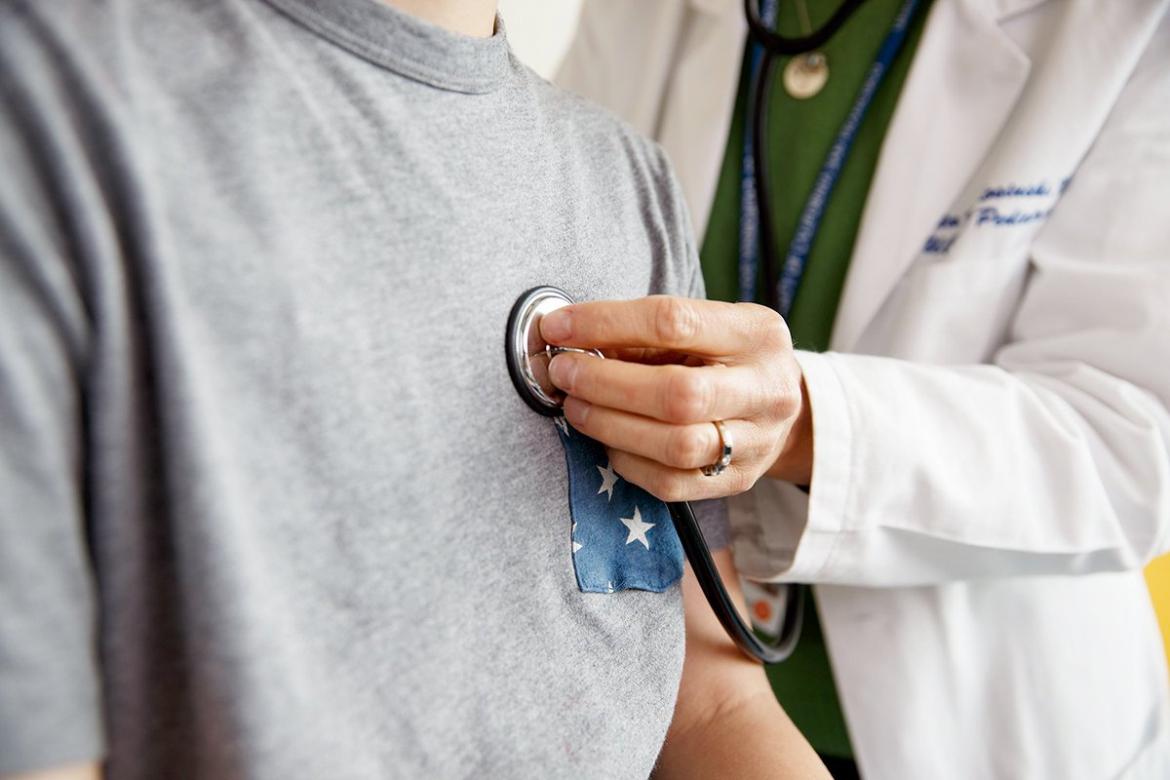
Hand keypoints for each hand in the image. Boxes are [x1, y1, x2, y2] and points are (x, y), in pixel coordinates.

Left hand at [540, 295, 812, 501]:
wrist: (783, 407)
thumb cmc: (726, 358)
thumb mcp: (704, 327)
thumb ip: (644, 334)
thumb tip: (569, 337)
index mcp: (755, 333)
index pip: (673, 322)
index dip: (606, 323)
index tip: (558, 327)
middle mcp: (766, 389)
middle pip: (678, 393)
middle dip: (605, 383)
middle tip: (564, 373)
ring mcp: (757, 442)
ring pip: (675, 445)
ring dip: (609, 425)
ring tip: (575, 406)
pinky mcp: (737, 481)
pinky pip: (671, 484)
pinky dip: (627, 461)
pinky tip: (607, 440)